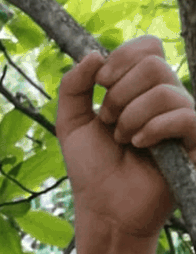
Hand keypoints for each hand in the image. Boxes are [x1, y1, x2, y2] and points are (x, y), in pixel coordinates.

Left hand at [57, 35, 195, 237]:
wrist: (104, 206)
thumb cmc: (90, 166)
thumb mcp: (70, 122)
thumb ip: (74, 86)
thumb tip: (94, 54)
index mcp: (139, 88)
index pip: (148, 47)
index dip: (123, 58)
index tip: (101, 83)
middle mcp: (165, 98)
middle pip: (154, 64)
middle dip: (120, 93)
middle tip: (109, 121)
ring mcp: (181, 119)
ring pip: (165, 90)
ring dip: (132, 115)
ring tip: (124, 139)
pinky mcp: (194, 142)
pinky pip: (185, 116)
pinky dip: (153, 128)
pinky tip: (140, 144)